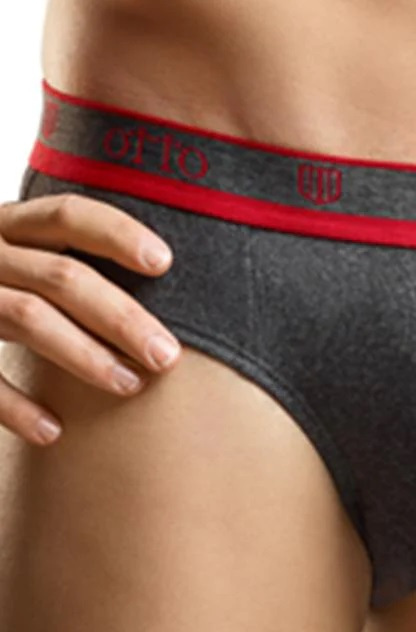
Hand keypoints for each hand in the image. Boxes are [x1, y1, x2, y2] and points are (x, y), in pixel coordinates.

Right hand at [0, 191, 181, 445]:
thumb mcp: (12, 257)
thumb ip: (57, 261)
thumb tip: (158, 277)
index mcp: (6, 224)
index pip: (69, 215)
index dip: (119, 234)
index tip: (166, 263)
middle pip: (62, 275)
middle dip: (122, 316)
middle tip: (168, 355)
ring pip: (27, 317)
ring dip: (85, 355)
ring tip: (131, 385)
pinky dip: (14, 405)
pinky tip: (53, 430)